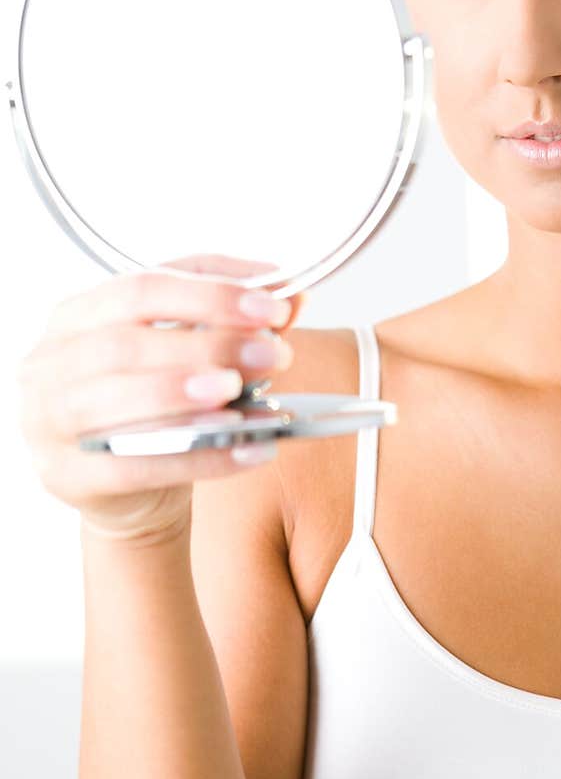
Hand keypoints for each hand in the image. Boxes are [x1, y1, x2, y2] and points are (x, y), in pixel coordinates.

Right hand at [16, 254, 305, 543]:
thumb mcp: (190, 355)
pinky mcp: (67, 475)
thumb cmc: (155, 407)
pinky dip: (198, 458)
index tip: (271, 306)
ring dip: (184, 393)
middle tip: (271, 353)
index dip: (210, 294)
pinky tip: (248, 449)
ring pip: (114, 400)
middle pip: (126, 342)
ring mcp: (49, 420)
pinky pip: (135, 466)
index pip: (142, 286)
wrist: (128, 492)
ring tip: (241, 392)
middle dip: (207, 344)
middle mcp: (51, 361)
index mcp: (78, 314)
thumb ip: (236, 323)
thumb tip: (293, 295)